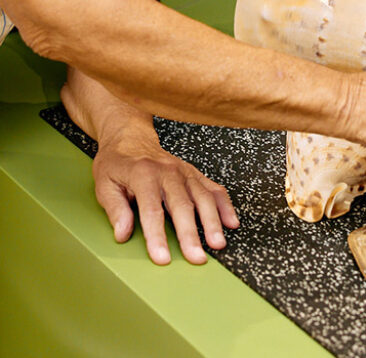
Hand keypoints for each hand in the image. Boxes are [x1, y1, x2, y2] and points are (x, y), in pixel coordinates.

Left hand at [92, 135, 238, 264]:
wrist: (131, 137)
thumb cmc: (117, 162)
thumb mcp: (104, 184)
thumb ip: (115, 209)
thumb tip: (123, 234)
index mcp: (143, 174)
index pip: (152, 210)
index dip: (157, 235)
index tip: (162, 257)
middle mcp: (168, 172)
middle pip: (183, 206)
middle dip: (191, 234)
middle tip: (196, 257)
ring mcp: (185, 172)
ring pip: (203, 197)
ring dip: (212, 222)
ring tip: (218, 244)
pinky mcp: (195, 174)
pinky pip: (214, 189)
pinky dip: (225, 206)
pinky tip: (231, 222)